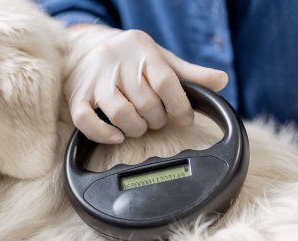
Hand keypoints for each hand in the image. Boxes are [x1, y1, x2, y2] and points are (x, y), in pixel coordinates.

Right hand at [65, 25, 228, 143]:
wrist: (86, 47)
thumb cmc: (130, 59)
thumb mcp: (161, 59)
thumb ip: (189, 73)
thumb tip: (221, 81)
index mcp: (141, 49)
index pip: (166, 82)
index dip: (179, 106)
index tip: (184, 119)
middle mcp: (116, 62)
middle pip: (146, 102)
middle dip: (157, 119)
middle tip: (157, 120)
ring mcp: (94, 80)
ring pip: (120, 113)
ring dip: (135, 128)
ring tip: (139, 125)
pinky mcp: (76, 96)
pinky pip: (87, 121)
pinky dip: (104, 134)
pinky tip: (117, 136)